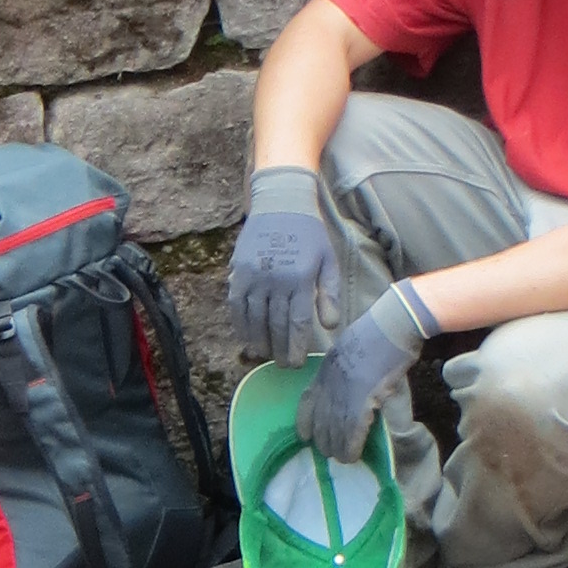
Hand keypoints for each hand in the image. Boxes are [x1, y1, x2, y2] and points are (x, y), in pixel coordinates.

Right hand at [228, 167, 338, 364]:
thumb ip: (330, 294)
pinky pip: (236, 305)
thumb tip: (330, 326)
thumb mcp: (328, 261)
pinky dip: (240, 324)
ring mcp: (255, 275)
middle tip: (281, 365)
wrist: (281, 203)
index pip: (298, 322)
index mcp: (302, 279)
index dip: (296, 346)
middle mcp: (277, 279)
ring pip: (254, 318)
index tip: (296, 362)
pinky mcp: (238, 271)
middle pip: (275, 324)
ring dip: (258, 340)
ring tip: (263, 355)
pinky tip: (245, 337)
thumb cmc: (309, 235)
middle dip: (279, 349)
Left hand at [297, 283, 432, 455]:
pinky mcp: (365, 397)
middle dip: (322, 439)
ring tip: (342, 459)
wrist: (394, 323)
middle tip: (328, 453)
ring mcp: (346, 391)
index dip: (304, 421)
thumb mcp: (348, 348)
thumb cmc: (378, 331)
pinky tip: (352, 456)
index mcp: (326, 369)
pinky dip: (351, 445)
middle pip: (320, 419)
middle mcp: (330, 382)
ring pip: (335, 428)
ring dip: (337, 448)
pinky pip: (353, 430)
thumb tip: (350, 386)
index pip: (307, 401)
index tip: (304, 436)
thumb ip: (344, 369)